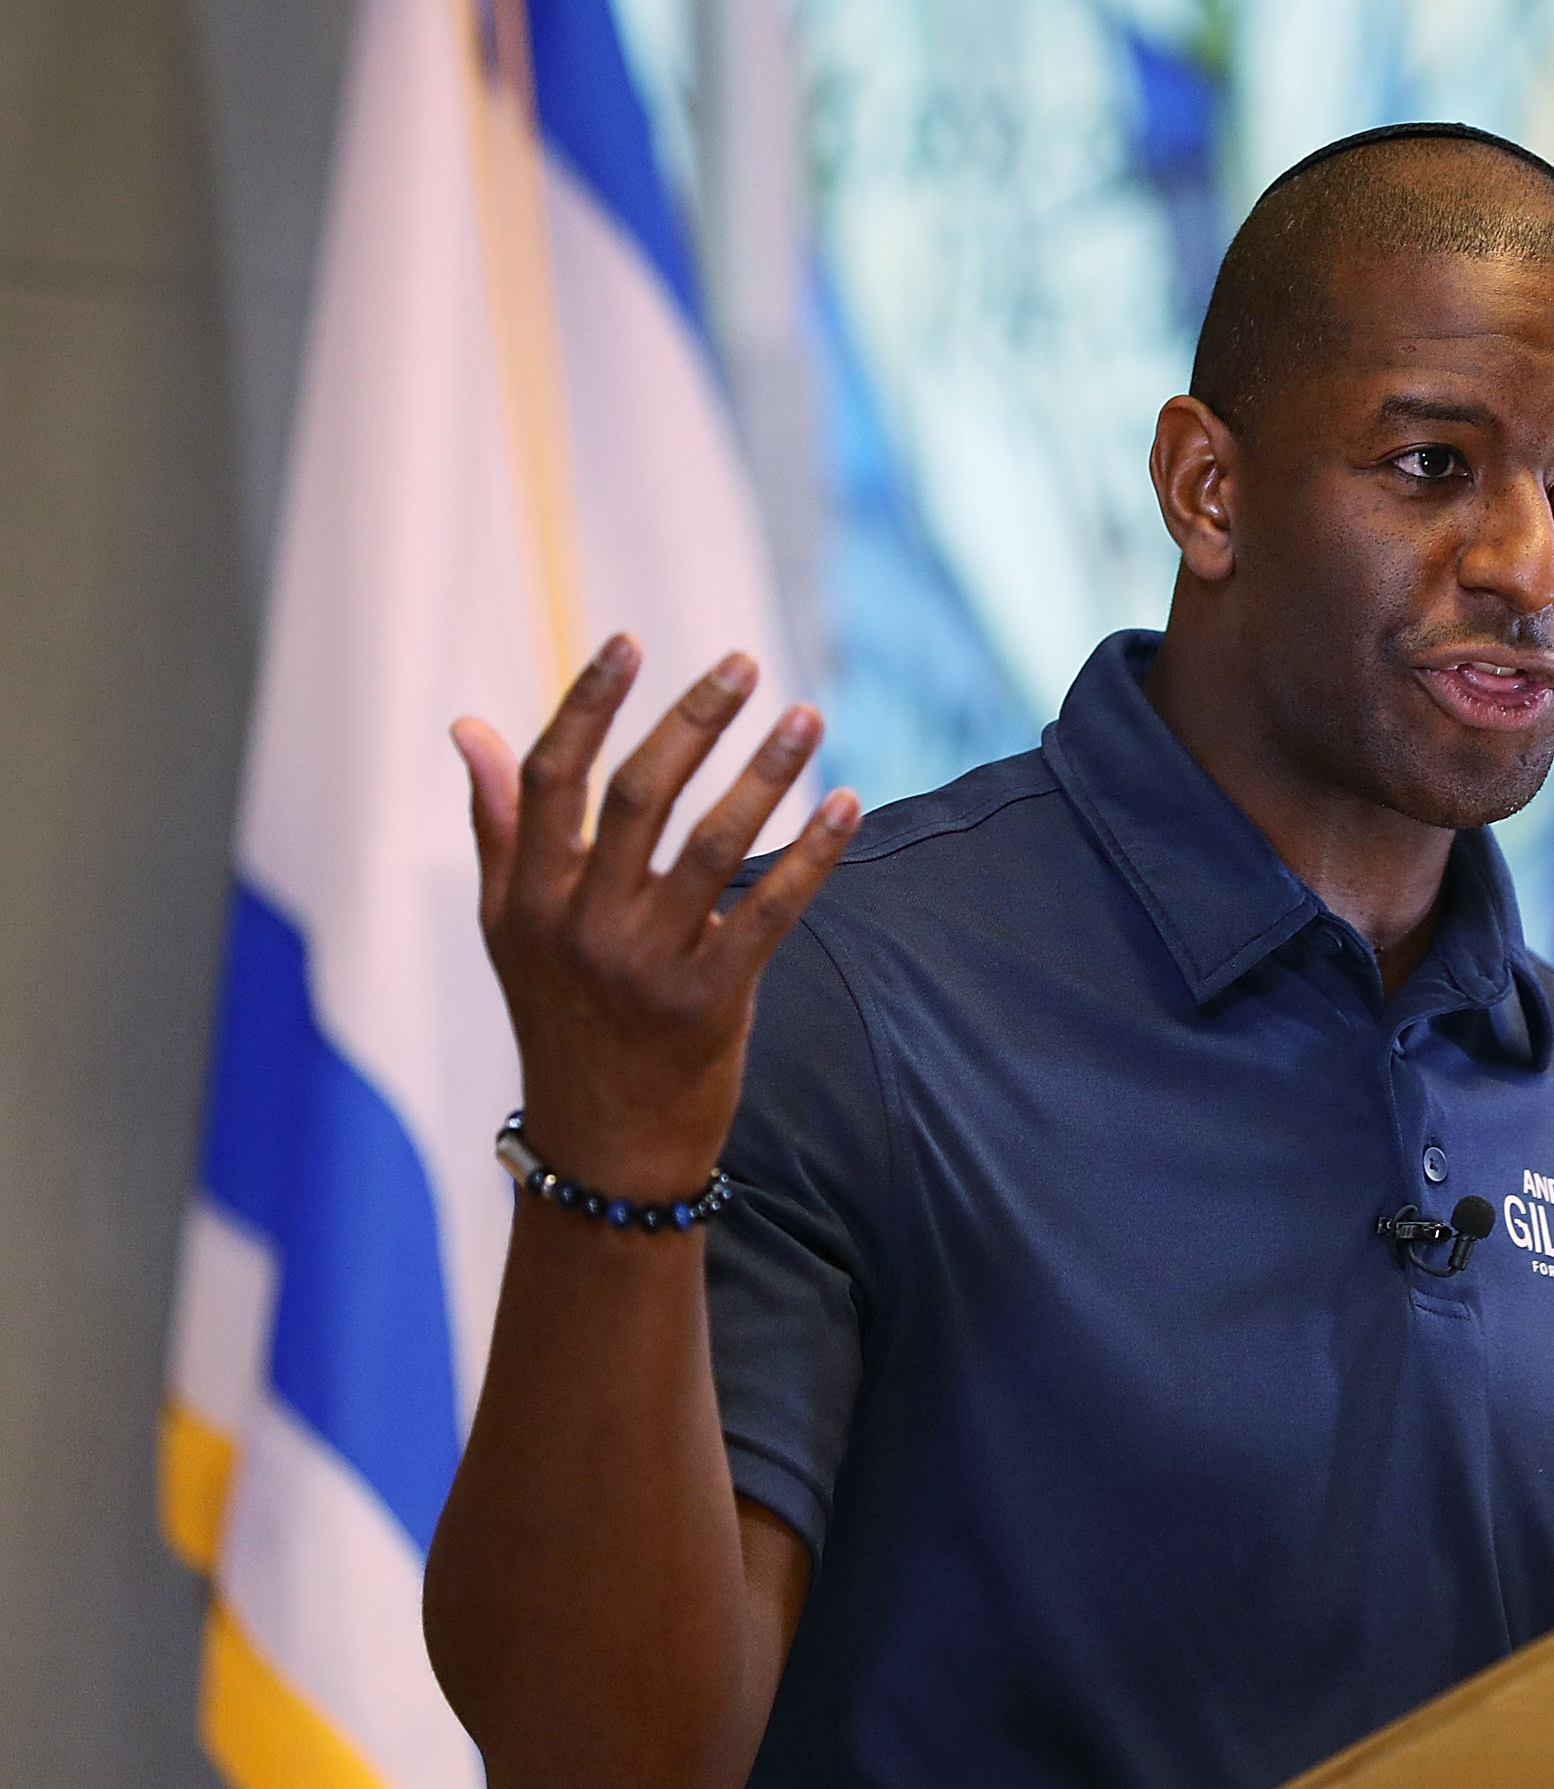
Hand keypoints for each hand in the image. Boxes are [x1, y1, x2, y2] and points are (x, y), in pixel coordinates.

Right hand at [453, 635, 860, 1200]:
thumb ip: (499, 825)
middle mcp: (581, 925)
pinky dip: (814, 855)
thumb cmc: (560, 1017)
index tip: (629, 643)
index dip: (588, 703)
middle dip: (694, 719)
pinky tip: (848, 803)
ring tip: (807, 715)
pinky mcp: (711, 1001)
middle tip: (743, 663)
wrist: (603, 1145)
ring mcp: (646, 965)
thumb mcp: (510, 929)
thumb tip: (471, 726)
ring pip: (714, 845)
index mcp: (528, 898)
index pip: (553, 778)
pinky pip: (772, 911)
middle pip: (640, 795)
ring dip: (766, 772)